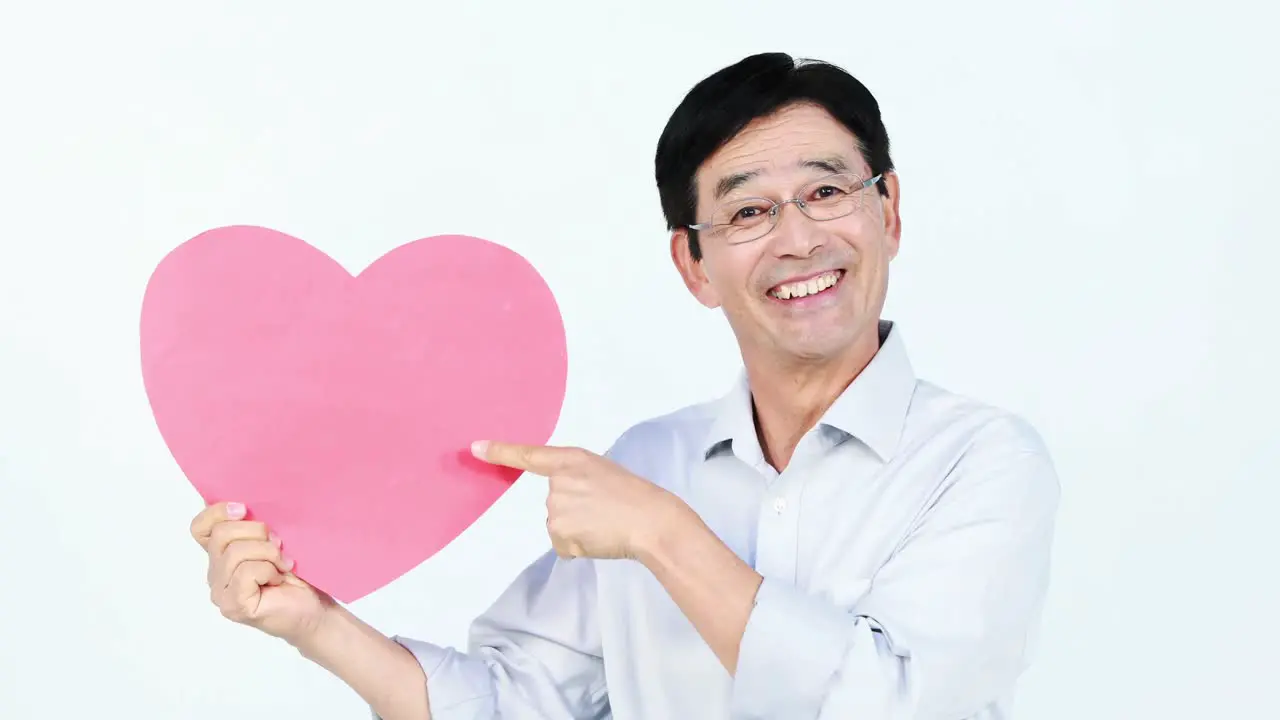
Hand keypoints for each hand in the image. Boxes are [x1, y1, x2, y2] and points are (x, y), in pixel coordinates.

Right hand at [190, 501, 331, 645]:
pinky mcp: (234, 605)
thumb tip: (243, 504)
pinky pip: (247, 571)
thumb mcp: (273, 542)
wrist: (315, 608)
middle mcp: (215, 574)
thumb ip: (254, 527)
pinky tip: (279, 579)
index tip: (244, 508)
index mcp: (221, 555)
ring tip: (283, 564)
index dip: (217, 512)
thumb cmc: (298, 575)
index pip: (200, 528)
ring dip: (268, 553)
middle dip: (256, 531)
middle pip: (221, 535)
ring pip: (235, 552)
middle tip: (279, 544)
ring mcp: (221, 592)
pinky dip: (269, 570)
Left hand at [472, 440, 682, 560]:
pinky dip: (579, 545)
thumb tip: (561, 502)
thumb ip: (577, 479)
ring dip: (577, 528)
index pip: (528, 455)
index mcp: (571, 460)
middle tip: (604, 508)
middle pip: (554, 500)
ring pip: (558, 523)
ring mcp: (556, 509)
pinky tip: (599, 538)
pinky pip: (563, 544)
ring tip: (605, 523)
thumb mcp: (603, 472)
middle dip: (575, 508)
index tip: (475, 448)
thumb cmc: (635, 495)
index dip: (500, 452)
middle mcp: (558, 483)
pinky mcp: (559, 534)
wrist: (651, 521)